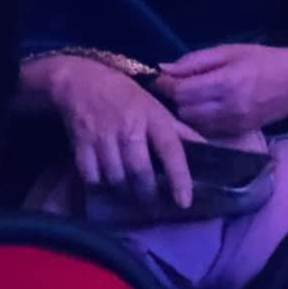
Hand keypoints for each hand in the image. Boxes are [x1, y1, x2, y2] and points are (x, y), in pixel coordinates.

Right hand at [35, 57, 200, 208]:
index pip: (171, 150)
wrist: (80, 81)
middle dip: (148, 194)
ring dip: (124, 192)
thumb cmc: (124, 95)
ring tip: (130, 197)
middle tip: (152, 207)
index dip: (179, 177)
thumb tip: (207, 150)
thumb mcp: (155, 106)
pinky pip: (92, 178)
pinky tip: (107, 185)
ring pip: (116, 179)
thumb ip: (178, 131)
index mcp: (152, 117)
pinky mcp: (81, 144)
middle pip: (140, 172)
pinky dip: (100, 186)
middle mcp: (129, 127)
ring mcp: (103, 136)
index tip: (184, 201)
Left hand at [153, 41, 287, 137]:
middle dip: (175, 98)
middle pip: (184, 110)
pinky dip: (199, 121)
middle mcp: (228, 107)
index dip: (166, 85)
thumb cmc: (264, 59)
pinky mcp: (239, 133)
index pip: (181, 91)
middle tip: (176, 86)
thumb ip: (196, 61)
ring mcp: (234, 124)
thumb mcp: (229, 51)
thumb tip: (164, 68)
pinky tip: (203, 109)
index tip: (161, 78)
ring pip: (193, 124)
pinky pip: (207, 131)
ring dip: (186, 111)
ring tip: (189, 98)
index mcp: (225, 83)